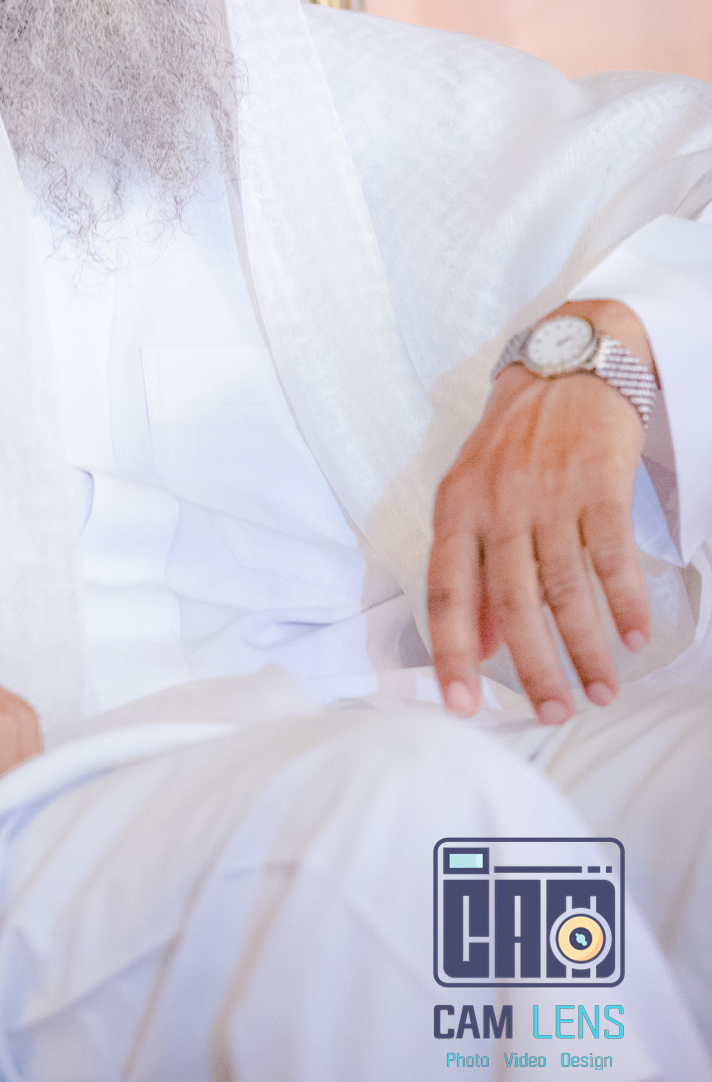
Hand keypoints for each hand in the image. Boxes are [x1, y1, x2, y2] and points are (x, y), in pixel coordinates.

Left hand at [428, 300, 653, 724]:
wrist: (568, 366)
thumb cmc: (516, 441)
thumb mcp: (474, 494)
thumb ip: (472, 566)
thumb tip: (475, 646)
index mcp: (456, 507)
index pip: (447, 591)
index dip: (451, 651)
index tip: (461, 704)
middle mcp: (498, 502)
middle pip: (512, 602)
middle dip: (533, 668)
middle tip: (552, 714)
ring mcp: (549, 493)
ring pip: (566, 590)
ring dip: (585, 649)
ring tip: (599, 692)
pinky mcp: (599, 484)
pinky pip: (612, 557)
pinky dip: (624, 603)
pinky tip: (633, 638)